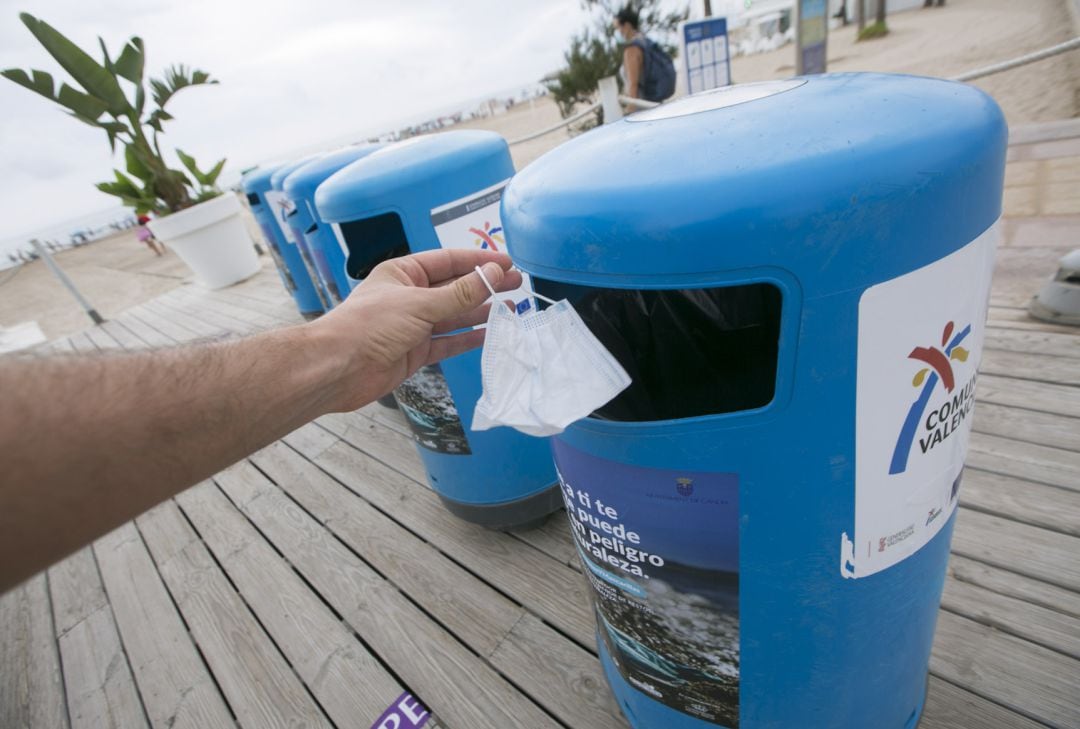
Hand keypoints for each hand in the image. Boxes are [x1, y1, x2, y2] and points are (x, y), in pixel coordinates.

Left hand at [310, 248, 521, 411]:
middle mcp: (408, 296)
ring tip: (510, 308)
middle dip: (485, 286)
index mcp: (403, 273)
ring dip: (479, 312)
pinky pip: (447, 342)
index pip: (448, 261)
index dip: (479, 261)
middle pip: (454, 288)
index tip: (507, 262)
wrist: (338, 369)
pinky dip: (467, 339)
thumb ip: (460, 293)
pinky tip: (488, 335)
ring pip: (453, 316)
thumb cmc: (369, 326)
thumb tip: (495, 274)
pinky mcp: (414, 352)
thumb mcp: (420, 304)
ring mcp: (412, 325)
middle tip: (516, 284)